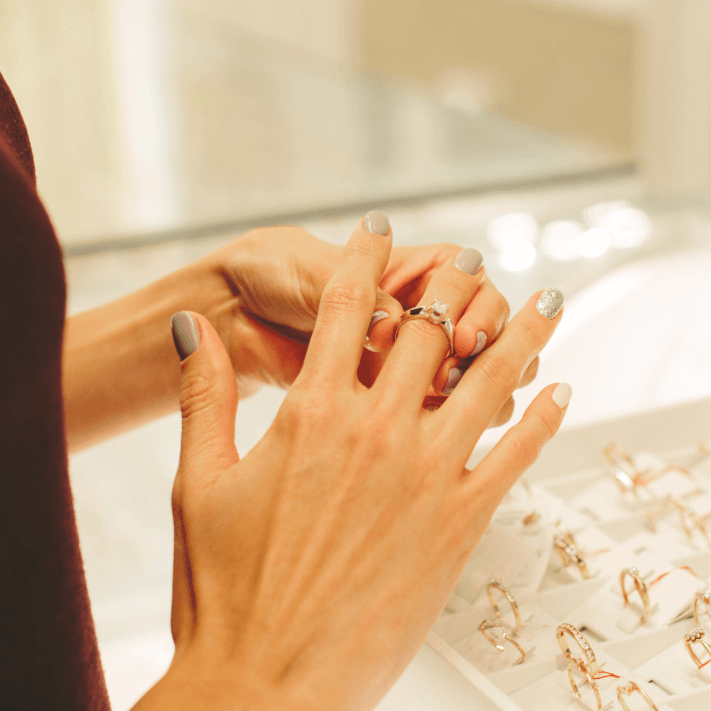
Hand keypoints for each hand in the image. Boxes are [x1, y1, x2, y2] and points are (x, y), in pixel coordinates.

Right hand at [0, 216, 572, 710]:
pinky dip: (541, 418)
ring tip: (547, 302)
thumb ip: (204, 396)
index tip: (384, 228)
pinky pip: (515, 456)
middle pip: (429, 331)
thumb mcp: (197, 484)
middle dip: (454, 285)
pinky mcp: (460, 526)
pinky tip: (560, 392)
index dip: (368, 259)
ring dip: (522, 334)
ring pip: (490, 381)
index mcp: (309, 413)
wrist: (262, 688)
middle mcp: (376, 433)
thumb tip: (193, 324)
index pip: (345, 308)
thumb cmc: (219, 595)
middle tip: (474, 260)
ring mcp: (426, 478)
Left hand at [211, 226, 518, 398]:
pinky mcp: (386, 407)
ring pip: (469, 381)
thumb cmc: (272, 272)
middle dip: (483, 357)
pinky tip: (433, 439)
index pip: (473, 286)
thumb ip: (357, 299)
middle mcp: (418, 316)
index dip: (477, 308)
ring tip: (448, 411)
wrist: (226, 312)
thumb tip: (388, 327)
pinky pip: (432, 418)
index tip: (460, 334)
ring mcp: (405, 364)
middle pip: (484, 336)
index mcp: (410, 271)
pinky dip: (442, 428)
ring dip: (473, 395)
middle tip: (454, 378)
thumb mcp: (312, 271)